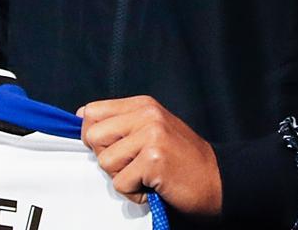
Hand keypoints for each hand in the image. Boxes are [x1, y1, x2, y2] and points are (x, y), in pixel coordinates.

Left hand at [77, 95, 221, 215]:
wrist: (217, 180)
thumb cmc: (182, 160)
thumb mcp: (152, 130)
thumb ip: (121, 123)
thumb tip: (81, 119)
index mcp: (143, 105)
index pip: (91, 112)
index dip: (94, 135)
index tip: (113, 147)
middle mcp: (147, 115)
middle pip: (93, 136)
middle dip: (107, 157)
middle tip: (134, 164)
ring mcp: (151, 136)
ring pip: (105, 162)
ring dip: (123, 177)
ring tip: (146, 175)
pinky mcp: (153, 160)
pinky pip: (121, 183)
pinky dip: (134, 192)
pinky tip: (153, 186)